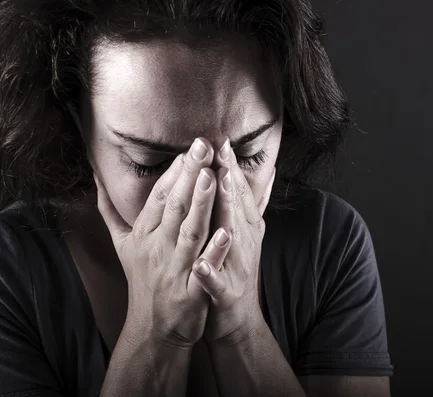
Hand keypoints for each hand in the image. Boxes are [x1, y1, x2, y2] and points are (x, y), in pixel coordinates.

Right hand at [93, 137, 232, 348]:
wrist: (152, 327)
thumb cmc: (143, 279)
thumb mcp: (122, 244)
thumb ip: (110, 210)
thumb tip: (96, 177)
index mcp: (144, 234)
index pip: (159, 196)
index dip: (175, 171)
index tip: (191, 145)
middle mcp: (157, 248)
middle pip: (174, 207)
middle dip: (190, 175)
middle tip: (204, 145)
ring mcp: (174, 270)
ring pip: (189, 232)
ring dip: (201, 205)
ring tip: (213, 177)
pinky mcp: (190, 292)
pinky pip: (204, 269)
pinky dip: (214, 252)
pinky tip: (228, 233)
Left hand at [193, 137, 275, 344]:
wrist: (236, 318)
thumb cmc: (233, 269)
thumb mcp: (242, 234)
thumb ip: (245, 204)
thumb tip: (256, 172)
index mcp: (243, 228)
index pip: (237, 193)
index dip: (230, 166)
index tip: (221, 140)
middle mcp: (244, 243)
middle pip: (237, 207)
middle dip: (230, 179)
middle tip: (221, 151)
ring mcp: (237, 268)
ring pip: (231, 238)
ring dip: (226, 213)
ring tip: (219, 188)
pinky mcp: (226, 294)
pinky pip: (217, 284)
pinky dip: (211, 274)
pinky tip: (200, 265)